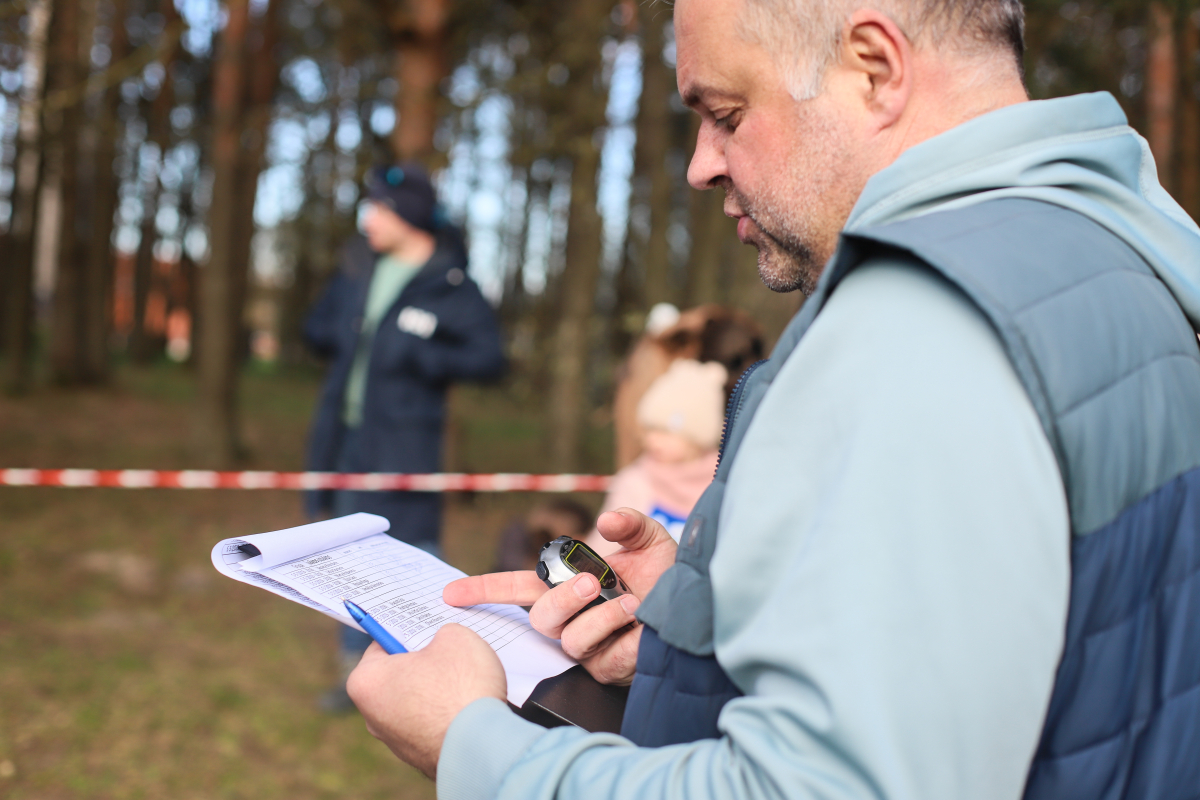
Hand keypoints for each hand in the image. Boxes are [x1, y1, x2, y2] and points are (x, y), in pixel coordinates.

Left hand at [346, 624, 505, 778]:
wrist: (481, 748)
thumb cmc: (460, 689)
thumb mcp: (454, 636)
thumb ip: (440, 633)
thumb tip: (443, 644)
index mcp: (366, 681)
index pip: (382, 642)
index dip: (407, 629)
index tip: (425, 625)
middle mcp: (372, 715)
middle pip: (398, 673)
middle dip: (423, 661)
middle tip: (449, 650)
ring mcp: (396, 741)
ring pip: (416, 700)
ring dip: (437, 689)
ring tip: (465, 680)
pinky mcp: (420, 756)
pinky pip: (432, 723)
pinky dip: (447, 713)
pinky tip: (468, 705)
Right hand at [443, 509, 676, 684]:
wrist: (698, 609)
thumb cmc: (667, 576)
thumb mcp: (649, 540)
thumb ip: (628, 524)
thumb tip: (607, 522)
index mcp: (565, 586)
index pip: (515, 590)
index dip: (482, 590)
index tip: (450, 593)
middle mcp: (569, 619)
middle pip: (541, 617)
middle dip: (563, 597)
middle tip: (593, 581)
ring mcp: (586, 648)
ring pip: (570, 639)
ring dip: (600, 616)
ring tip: (631, 602)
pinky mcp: (607, 669)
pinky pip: (602, 656)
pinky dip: (623, 635)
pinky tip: (641, 623)